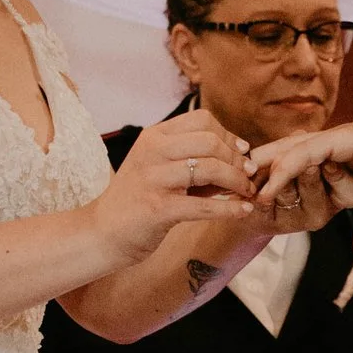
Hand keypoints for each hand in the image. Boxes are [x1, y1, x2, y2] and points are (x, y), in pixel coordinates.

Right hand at [93, 110, 257, 265]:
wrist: (103, 232)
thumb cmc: (138, 199)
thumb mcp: (159, 167)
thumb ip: (193, 158)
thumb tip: (241, 154)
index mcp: (154, 136)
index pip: (202, 120)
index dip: (228, 135)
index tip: (242, 152)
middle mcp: (152, 152)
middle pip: (210, 141)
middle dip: (237, 159)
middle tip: (249, 175)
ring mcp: (154, 180)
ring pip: (210, 169)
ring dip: (238, 181)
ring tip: (248, 192)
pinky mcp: (158, 209)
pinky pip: (205, 206)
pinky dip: (231, 209)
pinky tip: (244, 212)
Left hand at [246, 114, 352, 253]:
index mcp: (344, 156)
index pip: (302, 163)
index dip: (279, 180)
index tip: (256, 200)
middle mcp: (336, 144)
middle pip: (286, 155)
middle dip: (260, 173)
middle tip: (233, 192)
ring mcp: (337, 140)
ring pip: (289, 153)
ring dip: (264, 173)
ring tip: (240, 192)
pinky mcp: (342, 140)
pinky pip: (304, 155)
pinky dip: (284, 170)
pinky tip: (267, 188)